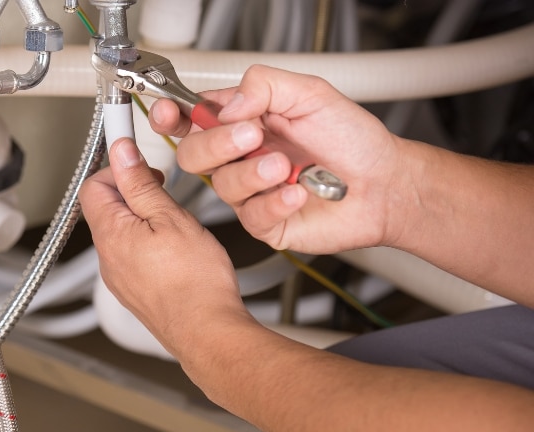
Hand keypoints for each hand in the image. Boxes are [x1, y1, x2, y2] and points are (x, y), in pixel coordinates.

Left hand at [79, 138, 251, 356]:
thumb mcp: (171, 218)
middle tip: (163, 192)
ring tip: (174, 224)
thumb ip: (141, 184)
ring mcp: (119, 278)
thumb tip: (121, 154)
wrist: (207, 332)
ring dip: (142, 219)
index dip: (117, 168)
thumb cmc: (195, 283)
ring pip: (121, 233)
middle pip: (106, 209)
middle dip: (133, 193)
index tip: (139, 160)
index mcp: (111, 234)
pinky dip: (148, 244)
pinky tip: (175, 250)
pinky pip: (132, 256)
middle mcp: (107, 258)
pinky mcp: (133, 291)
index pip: (93, 185)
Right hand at [150, 65, 408, 254]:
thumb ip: (264, 86)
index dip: (173, 116)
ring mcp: (249, 193)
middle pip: (192, 154)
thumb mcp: (311, 94)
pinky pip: (250, 216)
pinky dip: (274, 202)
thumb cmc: (352, 141)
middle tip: (252, 135)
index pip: (193, 117)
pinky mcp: (264, 223)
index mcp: (244, 122)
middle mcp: (240, 158)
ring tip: (287, 165)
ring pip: (221, 185)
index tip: (170, 114)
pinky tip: (297, 193)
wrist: (383, 184)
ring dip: (253, 173)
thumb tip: (227, 106)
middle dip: (217, 143)